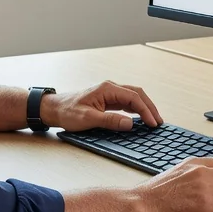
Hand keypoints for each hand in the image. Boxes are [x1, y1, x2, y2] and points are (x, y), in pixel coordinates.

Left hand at [40, 80, 162, 131]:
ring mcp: (109, 93)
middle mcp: (110, 88)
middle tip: (158, 121)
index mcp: (107, 89)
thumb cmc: (67, 112)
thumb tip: (130, 123)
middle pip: (137, 94)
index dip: (146, 110)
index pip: (133, 97)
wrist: (54, 109)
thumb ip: (110, 120)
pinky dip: (136, 109)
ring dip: (144, 108)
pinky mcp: (107, 100)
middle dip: (149, 107)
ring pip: (133, 98)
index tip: (152, 122)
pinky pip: (126, 102)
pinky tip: (140, 117)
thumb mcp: (88, 119)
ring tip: (153, 120)